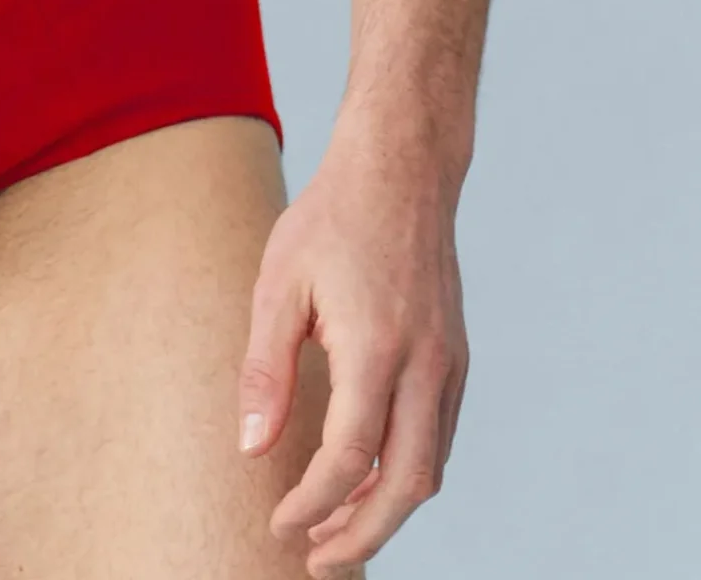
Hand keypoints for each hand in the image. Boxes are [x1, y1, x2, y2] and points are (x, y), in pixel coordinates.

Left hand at [238, 134, 468, 574]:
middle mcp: (424, 364)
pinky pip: (439, 438)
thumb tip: (253, 448)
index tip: (279, 525)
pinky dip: (406, 473)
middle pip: (404, 485)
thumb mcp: (278, 283)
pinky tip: (367, 476)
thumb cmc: (331, 220)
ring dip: (385, 511)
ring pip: (430, 469)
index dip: (313, 505)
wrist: (401, 170)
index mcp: (374, 345)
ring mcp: (449, 364)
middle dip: (360, 536)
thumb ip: (267, 369)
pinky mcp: (457, 359)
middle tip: (314, 559)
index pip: (348, 457)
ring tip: (334, 528)